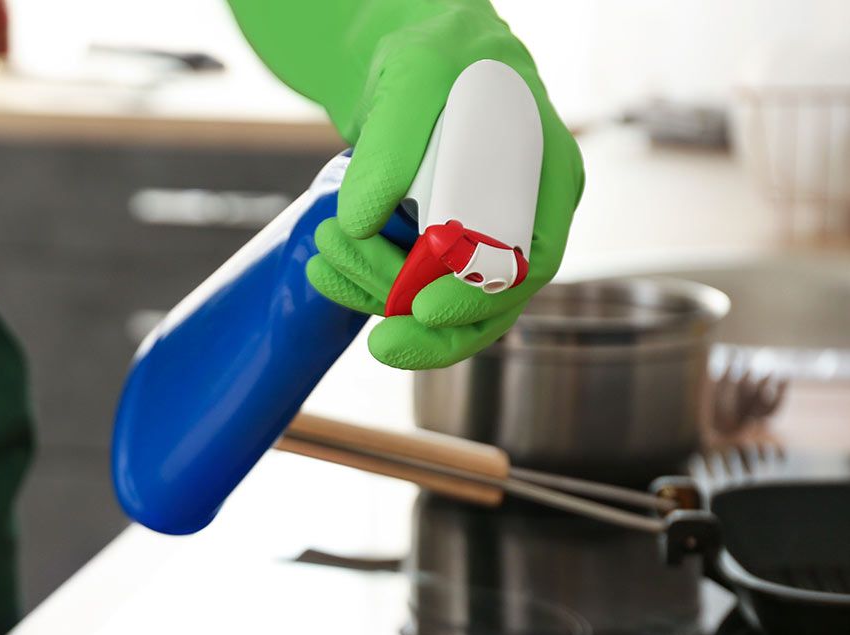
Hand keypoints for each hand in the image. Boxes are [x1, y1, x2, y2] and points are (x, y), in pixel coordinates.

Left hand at [304, 1, 583, 369]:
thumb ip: (391, 144)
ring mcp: (481, 239)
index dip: (483, 294)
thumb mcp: (413, 77)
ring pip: (441, 304)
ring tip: (326, 251)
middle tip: (380, 344)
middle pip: (492, 305)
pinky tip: (323, 269)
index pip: (532, 260)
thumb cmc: (434, 55)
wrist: (410, 60)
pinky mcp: (438, 249)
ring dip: (377, 294)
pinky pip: (407, 289)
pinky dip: (361, 288)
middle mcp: (523, 217)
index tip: (426, 307)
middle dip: (433, 334)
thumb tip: (361, 221)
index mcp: (546, 176)